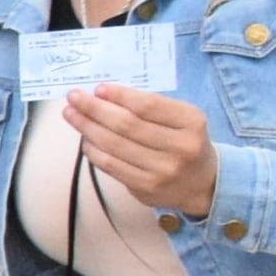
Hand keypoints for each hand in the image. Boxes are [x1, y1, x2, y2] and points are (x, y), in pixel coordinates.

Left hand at [63, 84, 217, 218]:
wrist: (203, 183)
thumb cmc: (184, 141)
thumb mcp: (181, 118)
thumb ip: (151, 107)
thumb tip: (105, 95)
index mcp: (191, 122)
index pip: (148, 105)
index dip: (120, 96)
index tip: (98, 88)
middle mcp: (180, 147)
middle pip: (127, 125)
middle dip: (95, 109)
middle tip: (74, 98)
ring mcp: (162, 170)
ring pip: (115, 145)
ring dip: (87, 128)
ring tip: (72, 114)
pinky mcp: (146, 187)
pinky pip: (110, 165)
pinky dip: (93, 150)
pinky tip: (85, 138)